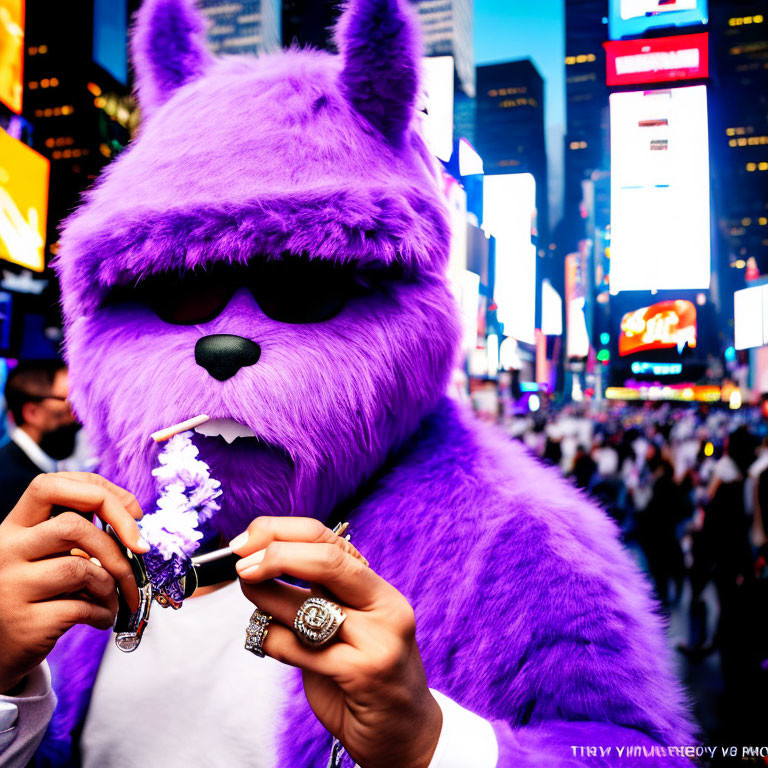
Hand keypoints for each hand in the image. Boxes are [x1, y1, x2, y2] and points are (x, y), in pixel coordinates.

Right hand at [0, 472, 147, 692]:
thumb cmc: (37, 593)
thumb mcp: (46, 553)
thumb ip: (75, 530)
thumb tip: (133, 514)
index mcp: (14, 527)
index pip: (48, 485)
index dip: (98, 489)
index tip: (133, 510)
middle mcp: (6, 551)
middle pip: (72, 526)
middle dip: (116, 544)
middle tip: (138, 558)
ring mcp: (10, 587)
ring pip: (80, 568)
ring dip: (113, 584)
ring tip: (115, 597)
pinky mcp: (24, 622)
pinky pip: (81, 608)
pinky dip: (104, 612)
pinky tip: (103, 617)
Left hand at [232, 517, 441, 767]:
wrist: (405, 734)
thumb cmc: (365, 674)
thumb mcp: (351, 623)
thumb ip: (320, 593)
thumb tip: (259, 557)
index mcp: (379, 588)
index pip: (330, 539)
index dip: (283, 531)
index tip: (246, 540)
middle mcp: (385, 606)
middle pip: (325, 560)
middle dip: (275, 555)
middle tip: (241, 566)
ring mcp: (378, 639)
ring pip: (305, 606)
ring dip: (263, 599)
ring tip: (252, 601)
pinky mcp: (362, 673)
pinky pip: (297, 647)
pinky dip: (270, 639)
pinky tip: (268, 640)